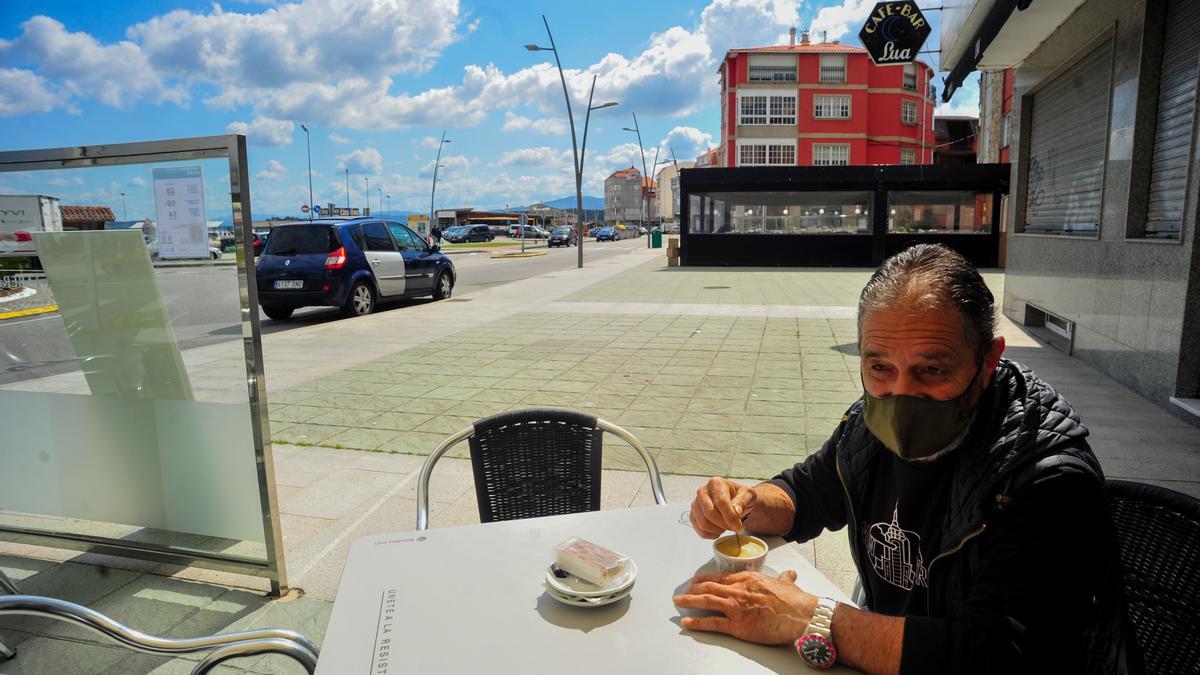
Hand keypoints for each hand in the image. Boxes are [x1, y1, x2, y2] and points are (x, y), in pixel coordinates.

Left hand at [673, 570, 816, 644]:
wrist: (802, 615)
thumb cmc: (796, 601)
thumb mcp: (788, 584)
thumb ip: (785, 579)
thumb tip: (789, 575)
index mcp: (748, 579)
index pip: (720, 578)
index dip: (704, 580)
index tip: (695, 582)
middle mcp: (738, 591)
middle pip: (709, 588)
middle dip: (693, 591)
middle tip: (682, 593)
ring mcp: (736, 608)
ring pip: (706, 601)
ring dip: (689, 602)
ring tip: (678, 603)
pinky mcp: (738, 626)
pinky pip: (713, 623)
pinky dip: (698, 623)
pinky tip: (687, 622)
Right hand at [690, 477, 757, 538]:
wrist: (734, 500)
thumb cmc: (740, 497)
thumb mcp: (748, 495)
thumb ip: (743, 501)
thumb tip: (736, 510)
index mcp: (716, 483)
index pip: (721, 502)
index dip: (730, 516)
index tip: (738, 526)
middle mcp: (702, 492)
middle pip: (709, 513)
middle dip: (724, 524)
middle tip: (735, 527)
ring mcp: (696, 504)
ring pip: (703, 523)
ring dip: (718, 530)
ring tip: (727, 526)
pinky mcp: (693, 515)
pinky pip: (700, 530)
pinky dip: (712, 534)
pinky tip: (720, 530)